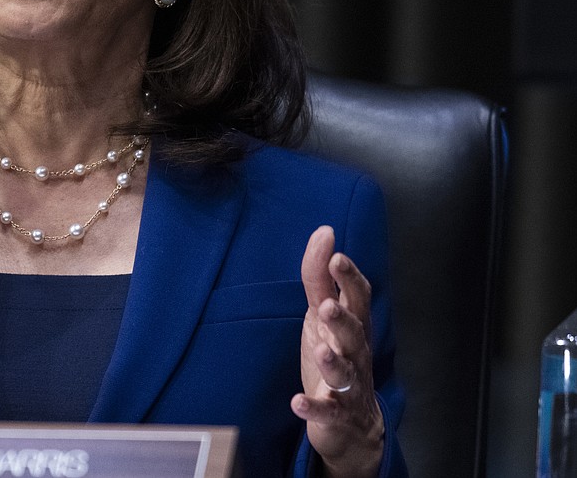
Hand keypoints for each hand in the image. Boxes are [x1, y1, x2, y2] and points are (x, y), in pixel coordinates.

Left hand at [292, 226, 383, 477]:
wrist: (351, 423)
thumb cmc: (336, 355)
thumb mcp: (322, 314)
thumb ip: (319, 277)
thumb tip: (324, 232)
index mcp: (354, 326)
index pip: (358, 299)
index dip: (349, 279)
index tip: (337, 257)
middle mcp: (356, 353)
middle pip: (355, 335)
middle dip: (343, 320)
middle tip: (328, 306)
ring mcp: (348, 385)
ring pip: (346, 373)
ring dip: (333, 362)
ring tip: (321, 351)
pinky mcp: (335, 414)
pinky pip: (327, 412)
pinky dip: (313, 408)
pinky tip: (296, 402)